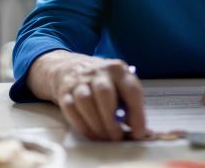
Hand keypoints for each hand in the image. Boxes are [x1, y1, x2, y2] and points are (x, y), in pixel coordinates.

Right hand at [27, 50, 148, 140]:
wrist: (72, 68)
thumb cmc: (104, 82)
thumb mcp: (120, 85)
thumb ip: (130, 105)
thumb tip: (139, 132)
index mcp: (118, 69)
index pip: (131, 90)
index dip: (137, 113)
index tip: (138, 132)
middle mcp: (99, 72)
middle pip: (104, 93)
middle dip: (111, 119)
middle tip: (117, 137)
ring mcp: (80, 80)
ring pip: (85, 101)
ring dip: (96, 124)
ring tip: (105, 137)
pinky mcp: (65, 91)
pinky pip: (71, 109)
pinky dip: (83, 125)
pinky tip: (92, 134)